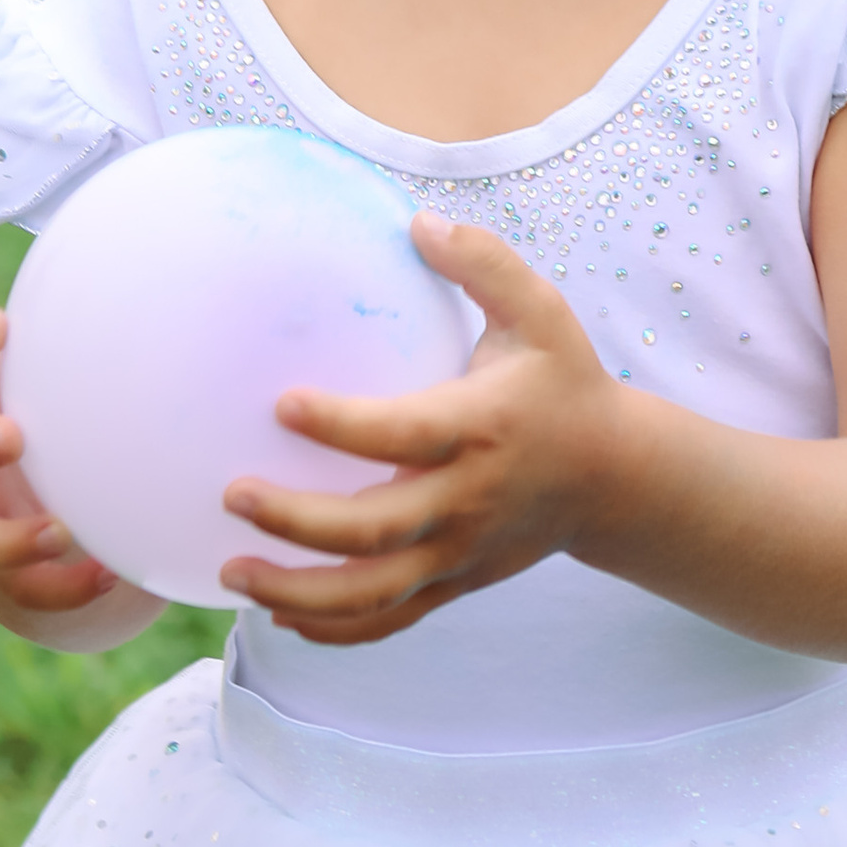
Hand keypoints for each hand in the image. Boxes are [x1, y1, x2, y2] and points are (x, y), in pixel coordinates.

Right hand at [0, 307, 120, 615]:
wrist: (75, 508)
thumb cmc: (87, 412)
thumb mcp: (92, 375)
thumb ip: (122, 343)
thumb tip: (215, 298)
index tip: (2, 328)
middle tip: (15, 437)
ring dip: (1, 538)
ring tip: (60, 531)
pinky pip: (18, 590)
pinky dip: (61, 587)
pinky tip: (109, 576)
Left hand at [220, 218, 622, 645]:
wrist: (615, 477)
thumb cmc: (564, 382)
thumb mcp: (540, 312)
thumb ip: (483, 263)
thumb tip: (418, 220)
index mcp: (482, 428)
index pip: (403, 434)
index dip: (341, 426)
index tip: (281, 404)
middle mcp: (469, 500)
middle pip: (375, 529)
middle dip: (298, 521)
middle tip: (233, 494)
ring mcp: (461, 552)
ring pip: (373, 591)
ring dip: (298, 590)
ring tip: (232, 570)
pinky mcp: (457, 583)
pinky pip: (389, 618)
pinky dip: (333, 626)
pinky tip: (277, 613)